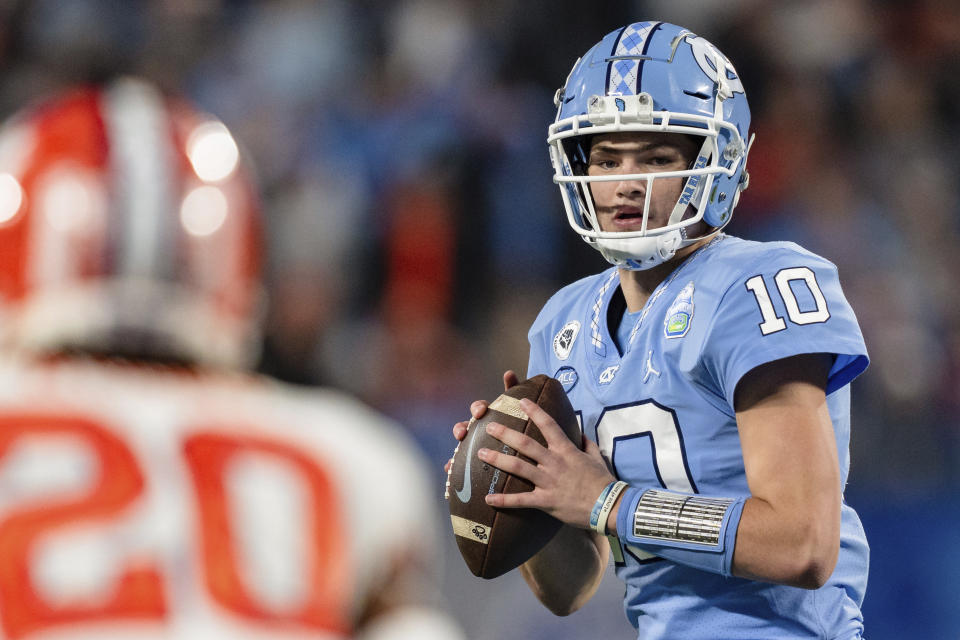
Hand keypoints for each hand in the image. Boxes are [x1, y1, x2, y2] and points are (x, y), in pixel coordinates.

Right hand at [444, 370, 518, 474]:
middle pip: (467, 426)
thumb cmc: (524, 428)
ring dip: (456, 448)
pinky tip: (449, 468)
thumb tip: (508, 372)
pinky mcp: (474, 461)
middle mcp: (480, 430)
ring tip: (455, 451)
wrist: (530, 453)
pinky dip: (452, 464)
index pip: (480, 409)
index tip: (481, 411)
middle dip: (462, 427)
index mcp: (491, 417)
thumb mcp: (523, 412)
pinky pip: (461, 464)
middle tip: (465, 432)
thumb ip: (517, 392)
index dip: (477, 409)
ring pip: (461, 444)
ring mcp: (476, 445)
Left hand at [479, 397, 614, 528]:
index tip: (522, 401)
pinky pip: (521, 500)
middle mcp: (554, 462)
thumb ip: (586, 444)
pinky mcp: (546, 501)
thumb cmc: (603, 481)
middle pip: (525, 444)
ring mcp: (548, 481)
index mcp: (566, 450)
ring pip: (518, 467)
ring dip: (497, 460)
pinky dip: (503, 500)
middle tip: (489, 426)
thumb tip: (581, 434)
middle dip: (505, 433)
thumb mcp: (596, 458)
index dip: (535, 411)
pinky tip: (488, 498)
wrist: (609, 506)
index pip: (548, 425)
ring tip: (480, 454)